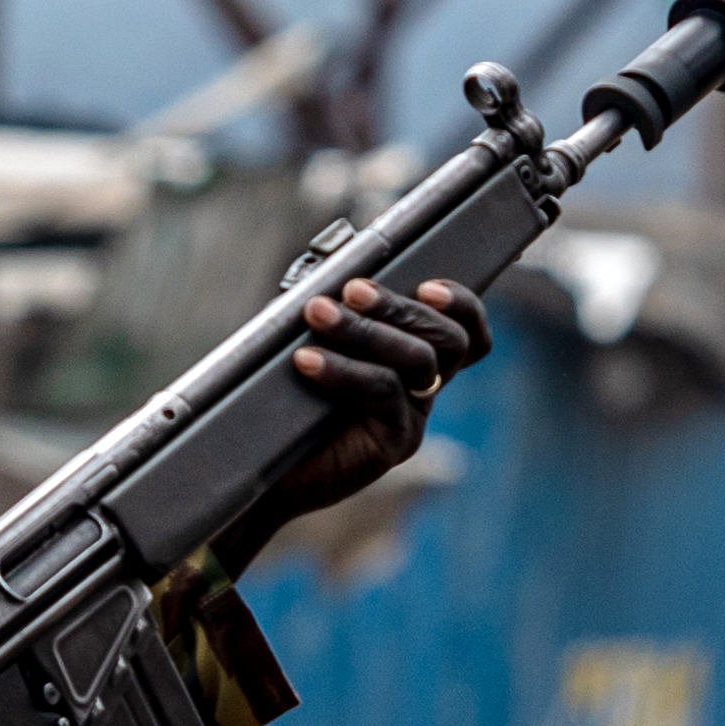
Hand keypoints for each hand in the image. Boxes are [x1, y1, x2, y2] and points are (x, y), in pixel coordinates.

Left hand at [245, 274, 489, 535]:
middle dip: (401, 306)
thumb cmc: (283, 393)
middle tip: (354, 290)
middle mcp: (424, 388)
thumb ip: (335, 306)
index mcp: (415, 359)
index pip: (467, 332)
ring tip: (317, 314)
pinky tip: (306, 360)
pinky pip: (383, 394)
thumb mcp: (312, 338)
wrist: (258, 460)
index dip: (462, 306)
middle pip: (448, 339)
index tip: (428, 285)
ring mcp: (412, 418)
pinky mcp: (392, 445)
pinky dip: (345, 370)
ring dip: (367, 330)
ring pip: (419, 361)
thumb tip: (337, 264)